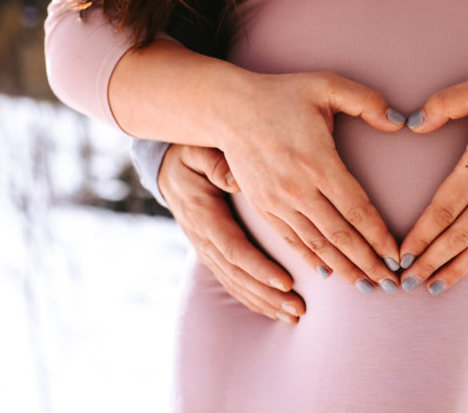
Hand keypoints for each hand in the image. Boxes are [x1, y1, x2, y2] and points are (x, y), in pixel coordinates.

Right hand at [157, 144, 306, 322]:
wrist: (168, 170)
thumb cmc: (190, 157)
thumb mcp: (198, 152)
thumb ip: (216, 164)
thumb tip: (234, 180)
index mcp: (204, 218)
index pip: (233, 250)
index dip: (259, 268)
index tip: (286, 281)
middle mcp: (204, 241)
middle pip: (238, 276)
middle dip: (269, 294)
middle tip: (299, 308)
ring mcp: (207, 251)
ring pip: (236, 284)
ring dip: (265, 303)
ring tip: (295, 315)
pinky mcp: (213, 255)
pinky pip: (232, 283)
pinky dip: (253, 299)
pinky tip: (276, 312)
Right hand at [217, 71, 406, 291]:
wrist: (229, 107)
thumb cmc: (283, 94)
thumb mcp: (327, 84)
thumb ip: (366, 100)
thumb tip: (400, 120)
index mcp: (319, 162)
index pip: (357, 209)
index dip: (379, 237)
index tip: (398, 256)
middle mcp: (298, 188)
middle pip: (340, 236)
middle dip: (368, 263)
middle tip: (391, 285)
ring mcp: (277, 202)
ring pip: (317, 245)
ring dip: (344, 268)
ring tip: (366, 285)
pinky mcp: (263, 207)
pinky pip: (292, 240)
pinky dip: (312, 260)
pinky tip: (329, 273)